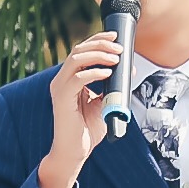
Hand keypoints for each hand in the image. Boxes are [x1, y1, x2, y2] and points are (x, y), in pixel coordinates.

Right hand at [37, 29, 125, 187]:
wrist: (76, 151)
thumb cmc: (88, 129)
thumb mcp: (104, 102)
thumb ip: (112, 86)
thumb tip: (129, 70)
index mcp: (70, 78)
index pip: (82, 50)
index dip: (98, 39)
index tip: (115, 36)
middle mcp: (61, 79)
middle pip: (79, 49)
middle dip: (101, 44)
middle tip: (119, 48)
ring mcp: (60, 88)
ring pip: (76, 59)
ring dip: (99, 55)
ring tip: (115, 58)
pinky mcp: (62, 98)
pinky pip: (77, 78)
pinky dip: (94, 72)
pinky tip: (107, 73)